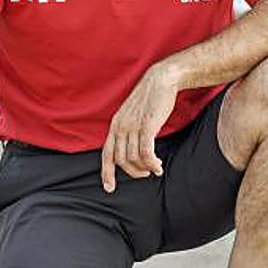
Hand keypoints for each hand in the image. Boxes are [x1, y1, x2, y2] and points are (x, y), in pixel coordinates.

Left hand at [101, 63, 180, 192]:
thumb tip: (132, 150)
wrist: (160, 80)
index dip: (107, 172)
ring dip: (145, 168)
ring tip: (155, 169)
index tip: (109, 188)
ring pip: (134, 158)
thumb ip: (129, 131)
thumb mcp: (133, 115)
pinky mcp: (147, 126)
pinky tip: (158, 167)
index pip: (106, 154)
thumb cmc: (150, 99)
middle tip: (145, 174)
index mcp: (115, 125)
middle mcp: (120, 127)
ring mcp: (133, 126)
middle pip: (121, 160)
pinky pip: (146, 152)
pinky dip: (151, 163)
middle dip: (133, 172)